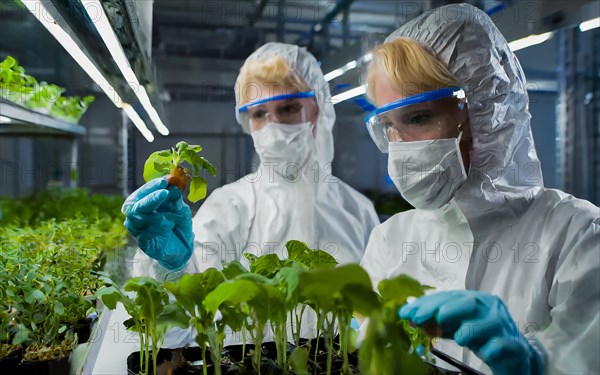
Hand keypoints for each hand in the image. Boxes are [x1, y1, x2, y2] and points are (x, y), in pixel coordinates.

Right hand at [122, 178, 193, 270]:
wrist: (184, 245)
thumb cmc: (178, 223)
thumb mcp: (180, 207)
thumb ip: (175, 197)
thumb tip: (173, 182)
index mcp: (143, 205)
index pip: (140, 193)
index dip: (150, 186)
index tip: (164, 181)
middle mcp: (137, 217)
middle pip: (133, 205)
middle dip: (150, 198)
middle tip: (164, 193)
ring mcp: (138, 231)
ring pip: (135, 219)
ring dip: (153, 214)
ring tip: (167, 216)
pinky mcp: (143, 244)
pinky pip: (144, 235)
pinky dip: (156, 228)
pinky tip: (167, 225)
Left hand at [399, 290, 542, 374]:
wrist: (513, 356)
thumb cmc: (482, 337)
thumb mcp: (456, 327)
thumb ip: (435, 320)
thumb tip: (409, 311)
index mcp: (477, 301)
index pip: (450, 297)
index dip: (427, 303)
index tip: (407, 312)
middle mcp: (491, 309)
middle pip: (469, 303)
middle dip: (442, 309)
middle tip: (420, 318)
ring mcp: (504, 327)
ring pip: (489, 322)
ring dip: (470, 328)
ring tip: (457, 338)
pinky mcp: (514, 346)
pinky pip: (504, 344)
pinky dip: (494, 347)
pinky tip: (485, 352)